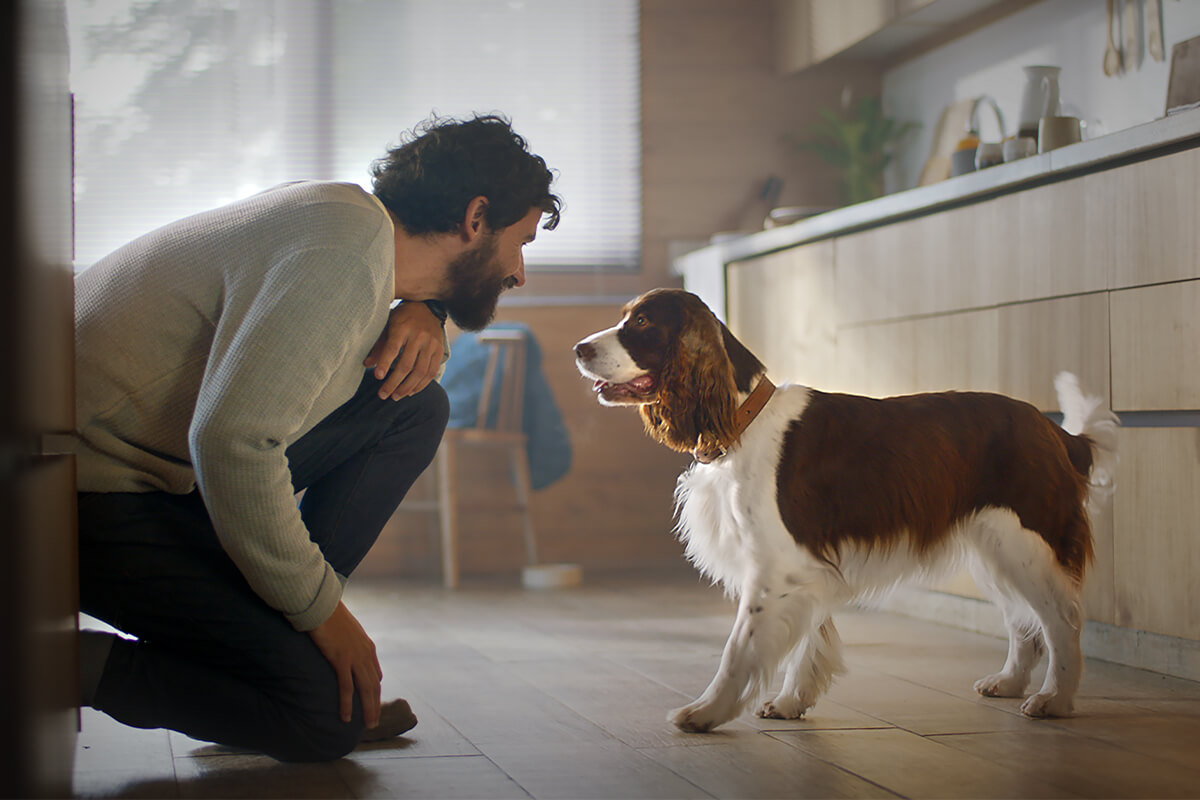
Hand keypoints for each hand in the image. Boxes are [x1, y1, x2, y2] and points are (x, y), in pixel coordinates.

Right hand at [308, 601, 381, 727]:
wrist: (322, 603)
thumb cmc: (329, 614)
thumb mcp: (346, 629)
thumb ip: (350, 643)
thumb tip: (344, 650)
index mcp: (367, 647)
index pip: (375, 674)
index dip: (374, 690)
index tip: (372, 703)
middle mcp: (365, 654)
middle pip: (374, 686)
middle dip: (375, 706)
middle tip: (373, 723)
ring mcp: (354, 657)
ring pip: (365, 690)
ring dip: (367, 710)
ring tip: (367, 725)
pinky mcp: (341, 660)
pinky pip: (346, 687)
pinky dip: (347, 704)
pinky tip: (345, 717)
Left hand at [363, 302, 444, 399]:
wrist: (427, 308)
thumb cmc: (402, 318)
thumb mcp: (388, 326)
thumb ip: (379, 345)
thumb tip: (367, 364)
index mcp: (403, 327)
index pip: (393, 348)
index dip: (384, 363)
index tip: (377, 377)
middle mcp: (419, 336)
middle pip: (406, 365)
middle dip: (394, 383)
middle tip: (383, 395)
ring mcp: (431, 344)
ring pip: (420, 372)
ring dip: (407, 387)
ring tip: (395, 396)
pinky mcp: (439, 350)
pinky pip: (431, 372)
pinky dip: (421, 385)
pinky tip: (410, 392)